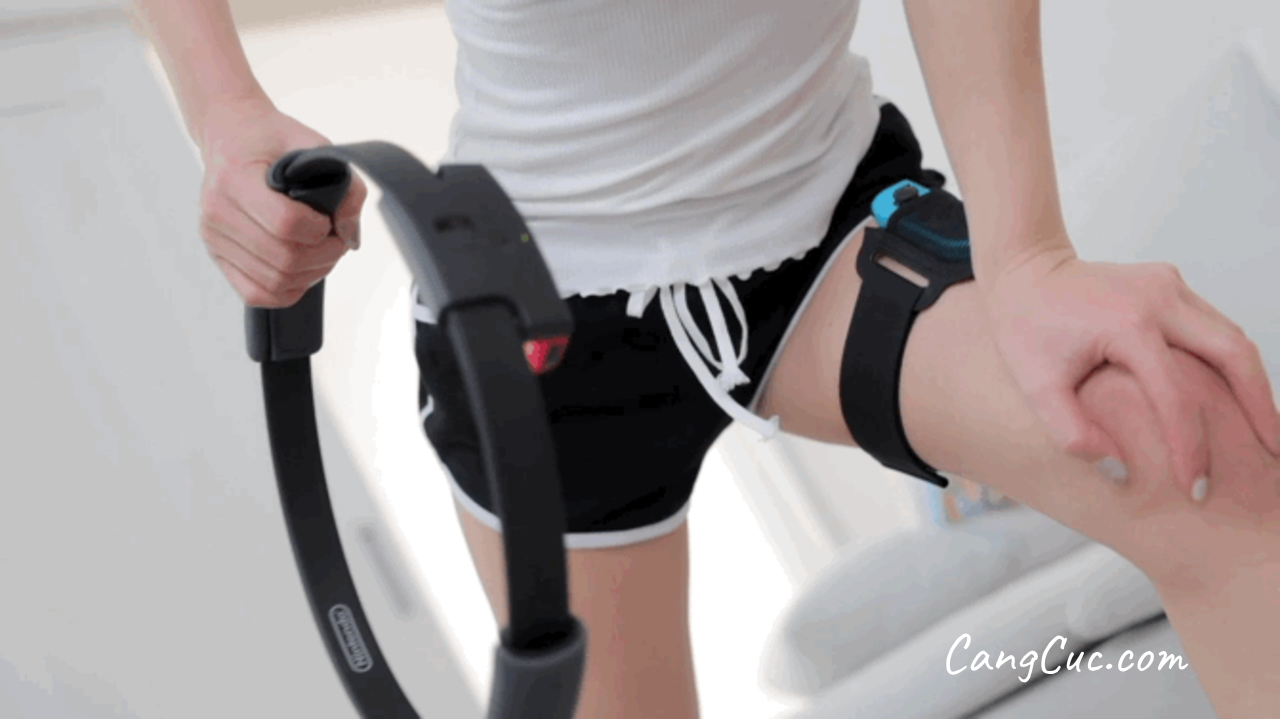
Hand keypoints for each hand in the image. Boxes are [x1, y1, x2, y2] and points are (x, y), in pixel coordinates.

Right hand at [196, 96, 368, 308]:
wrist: (232, 137)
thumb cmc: (271, 140)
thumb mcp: (314, 145)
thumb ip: (345, 185)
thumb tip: (350, 234)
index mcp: (236, 179)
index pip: (286, 223)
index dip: (320, 229)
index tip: (329, 219)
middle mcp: (218, 211)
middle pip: (284, 259)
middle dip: (325, 256)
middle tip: (336, 240)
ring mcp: (214, 237)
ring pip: (275, 281)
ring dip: (311, 274)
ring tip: (320, 252)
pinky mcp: (217, 255)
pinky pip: (255, 293)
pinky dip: (287, 290)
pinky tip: (300, 270)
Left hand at [980, 242, 1279, 501]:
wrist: (1024, 272)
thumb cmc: (1025, 327)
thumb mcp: (1035, 386)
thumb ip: (1072, 431)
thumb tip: (1118, 465)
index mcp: (1126, 324)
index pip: (1175, 394)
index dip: (1190, 446)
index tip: (1194, 485)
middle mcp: (1159, 298)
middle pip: (1234, 354)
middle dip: (1260, 408)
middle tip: (1272, 454)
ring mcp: (1170, 286)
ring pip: (1234, 338)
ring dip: (1254, 386)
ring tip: (1263, 434)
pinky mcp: (1172, 285)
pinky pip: (1216, 327)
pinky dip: (1234, 365)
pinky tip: (1236, 401)